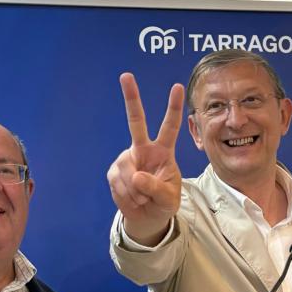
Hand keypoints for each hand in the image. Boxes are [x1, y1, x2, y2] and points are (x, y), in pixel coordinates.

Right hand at [107, 73, 183, 245]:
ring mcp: (127, 159)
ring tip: (143, 198)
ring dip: (135, 191)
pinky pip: (118, 183)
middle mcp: (143, 149)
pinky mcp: (114, 172)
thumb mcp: (168, 199)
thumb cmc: (164, 202)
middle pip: (136, 121)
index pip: (170, 126)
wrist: (147, 216)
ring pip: (127, 170)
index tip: (176, 87)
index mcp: (163, 151)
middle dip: (131, 98)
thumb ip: (156, 188)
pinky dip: (127, 196)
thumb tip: (137, 176)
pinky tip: (133, 199)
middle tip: (126, 75)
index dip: (173, 107)